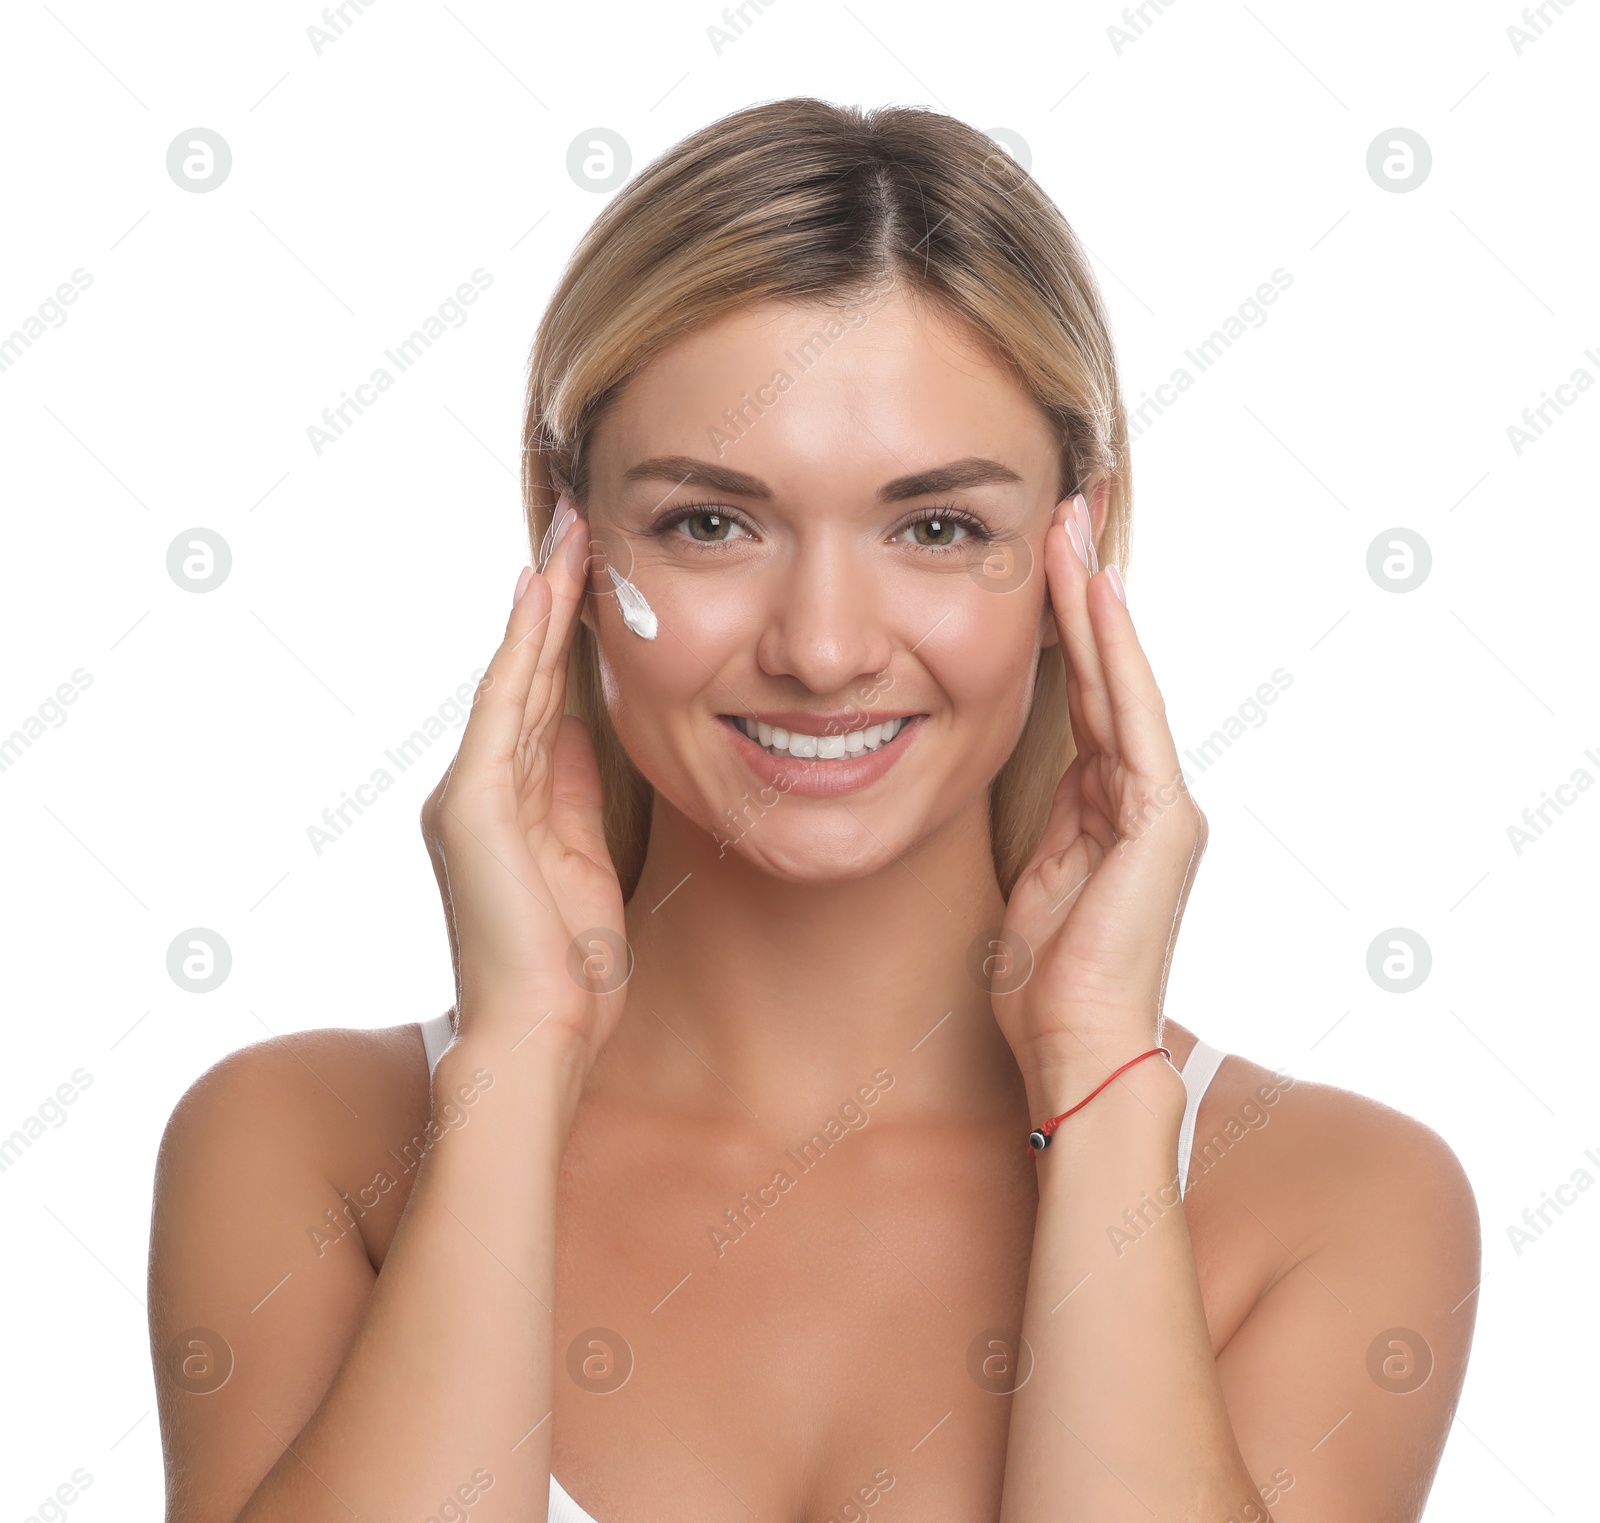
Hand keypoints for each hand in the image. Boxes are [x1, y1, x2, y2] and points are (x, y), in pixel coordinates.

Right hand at [420, 495, 626, 1072]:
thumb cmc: (569, 970)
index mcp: (509, 808)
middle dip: (552, 603)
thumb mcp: (588, 864)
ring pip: (514, 678)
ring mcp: (468, 795)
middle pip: (525, 677)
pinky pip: (506, 708)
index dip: (565, 639)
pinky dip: (523, 648)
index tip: (591, 577)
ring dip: (542, 605)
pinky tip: (541, 592)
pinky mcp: (472, 805)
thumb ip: (580, 798)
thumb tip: (592, 732)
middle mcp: (477, 791)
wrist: (539, 1037)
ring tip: (568, 537)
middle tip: (577, 527)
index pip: (542, 703)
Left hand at [990, 488, 1206, 1096]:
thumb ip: (1048, 828)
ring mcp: (1163, 805)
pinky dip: (1114, 652)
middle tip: (1066, 509)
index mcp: (1114, 812)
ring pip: (1123, 679)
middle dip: (1085, 591)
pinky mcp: (1162, 818)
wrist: (1076, 1052)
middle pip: (1111, 673)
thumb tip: (1030, 780)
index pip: (1088, 700)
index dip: (1069, 630)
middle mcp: (1149, 797)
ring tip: (1071, 524)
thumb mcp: (1034, 886)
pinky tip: (1094, 592)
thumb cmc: (1047, 987)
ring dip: (1094, 600)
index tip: (1043, 561)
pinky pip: (1132, 716)